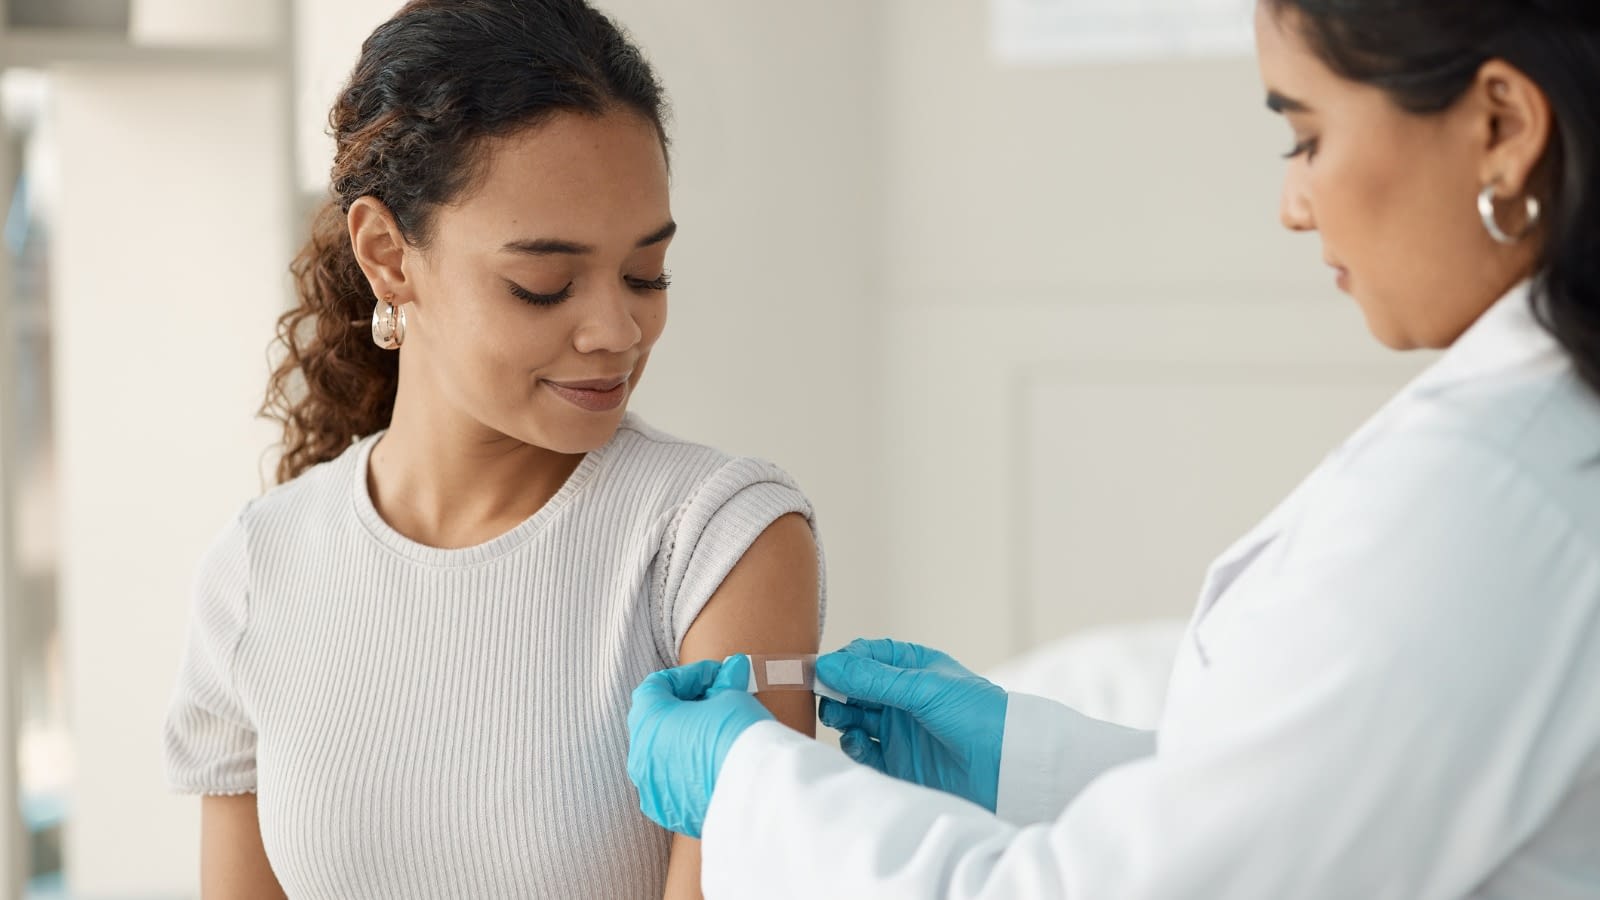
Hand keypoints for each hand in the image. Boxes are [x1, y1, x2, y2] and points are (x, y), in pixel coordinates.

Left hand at [626, 654, 773, 837]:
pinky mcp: (670, 813)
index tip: (716, 676)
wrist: (758, 794)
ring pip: (662, 755)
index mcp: (647, 722)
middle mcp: (640, 757)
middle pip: (656, 721)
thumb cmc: (738, 737)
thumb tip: (732, 671)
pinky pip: (673, 784)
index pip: (656, 686)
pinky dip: (689, 771)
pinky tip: (717, 764)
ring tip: (720, 733)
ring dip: (685, 740)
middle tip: (718, 700)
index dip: (688, 676)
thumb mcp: (732, 698)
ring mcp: (652, 789)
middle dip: (686, 706)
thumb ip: (724, 684)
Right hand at [815, 638, 1007, 810]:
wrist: (1007, 767)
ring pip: (853, 718)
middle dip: (835, 690)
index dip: (842, 661)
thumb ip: (874, 678)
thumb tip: (826, 665)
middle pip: (853, 688)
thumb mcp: (923, 688)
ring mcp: (898, 729)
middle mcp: (902, 696)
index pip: (865, 656)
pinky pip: (861, 751)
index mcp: (913, 667)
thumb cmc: (977, 715)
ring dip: (840, 717)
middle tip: (825, 697)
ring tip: (840, 719)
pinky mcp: (896, 762)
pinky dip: (851, 746)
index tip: (821, 670)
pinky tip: (855, 741)